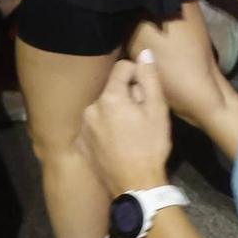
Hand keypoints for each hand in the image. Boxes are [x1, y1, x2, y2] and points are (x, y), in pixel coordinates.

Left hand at [79, 51, 173, 196]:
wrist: (135, 184)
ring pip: (103, 108)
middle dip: (127, 96)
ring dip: (115, 112)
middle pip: (112, 89)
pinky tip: (118, 143)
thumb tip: (144, 53)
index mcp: (110, 97)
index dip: (139, 75)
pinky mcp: (80, 144)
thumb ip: (149, 78)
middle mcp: (90, 108)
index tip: (148, 92)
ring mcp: (83, 127)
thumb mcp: (157, 109)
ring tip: (130, 132)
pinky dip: (105, 129)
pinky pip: (95, 126)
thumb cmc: (151, 145)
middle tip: (142, 116)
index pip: (123, 67)